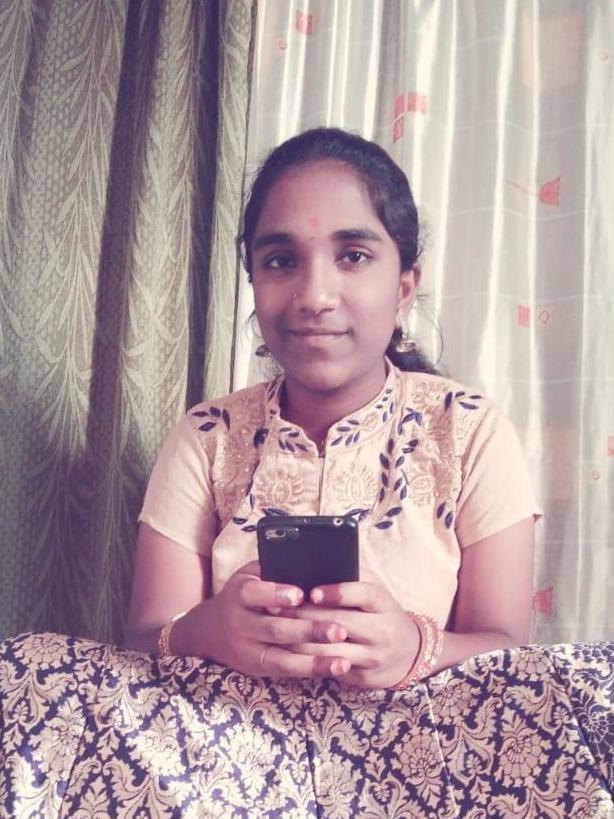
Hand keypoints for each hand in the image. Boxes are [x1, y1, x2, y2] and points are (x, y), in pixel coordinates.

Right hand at [176, 561, 350, 678]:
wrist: (208, 630)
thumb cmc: (241, 596)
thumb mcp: (248, 576)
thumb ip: (272, 569)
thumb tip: (310, 560)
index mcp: (239, 593)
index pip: (255, 593)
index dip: (277, 594)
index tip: (300, 595)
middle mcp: (241, 623)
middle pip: (275, 628)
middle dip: (308, 630)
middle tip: (339, 629)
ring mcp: (247, 648)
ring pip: (282, 656)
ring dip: (314, 659)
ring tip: (343, 658)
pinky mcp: (256, 667)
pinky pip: (285, 670)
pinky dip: (312, 669)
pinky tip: (335, 667)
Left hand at [287, 569, 419, 688]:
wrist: (407, 651)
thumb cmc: (380, 612)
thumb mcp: (374, 589)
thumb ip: (351, 576)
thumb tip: (316, 562)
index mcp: (384, 603)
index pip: (365, 594)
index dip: (339, 592)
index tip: (313, 591)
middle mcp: (382, 631)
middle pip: (341, 623)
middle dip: (306, 616)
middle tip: (277, 608)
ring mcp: (373, 657)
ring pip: (330, 651)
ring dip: (299, 640)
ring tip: (276, 628)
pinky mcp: (363, 678)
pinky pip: (330, 669)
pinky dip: (306, 660)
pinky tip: (287, 650)